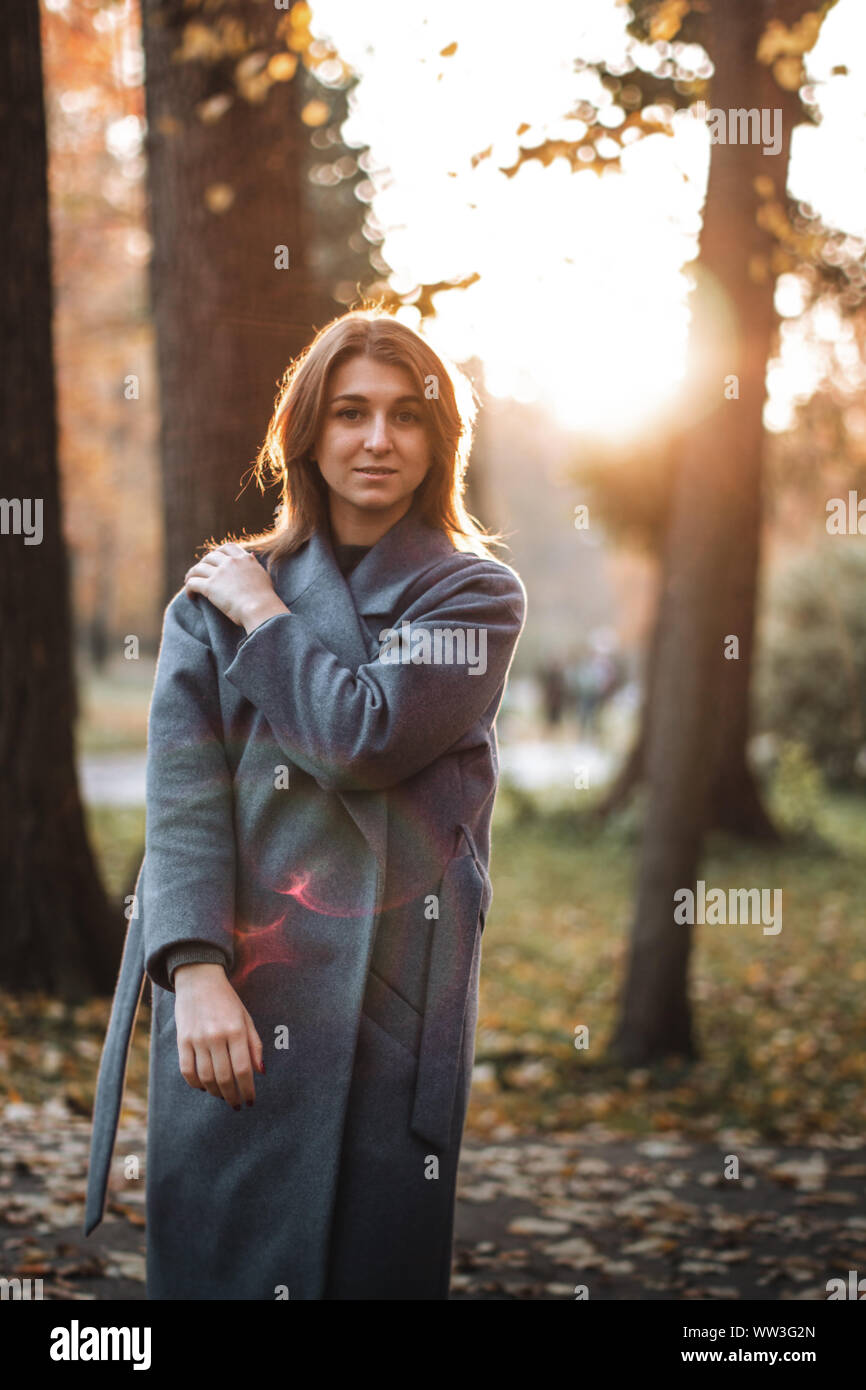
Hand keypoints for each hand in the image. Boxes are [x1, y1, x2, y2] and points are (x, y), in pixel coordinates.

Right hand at [173, 962, 264, 1108]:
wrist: (199, 979)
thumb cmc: (227, 1000)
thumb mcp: (246, 1018)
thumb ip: (254, 1045)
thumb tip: (260, 1072)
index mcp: (236, 1030)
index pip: (243, 1069)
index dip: (247, 1090)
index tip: (250, 1101)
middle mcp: (216, 1036)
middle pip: (224, 1077)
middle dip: (232, 1096)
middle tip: (237, 1104)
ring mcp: (197, 1039)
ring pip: (206, 1078)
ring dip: (215, 1092)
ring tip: (223, 1095)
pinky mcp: (182, 1040)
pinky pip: (187, 1071)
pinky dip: (196, 1084)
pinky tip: (204, 1086)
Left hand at [183, 543, 289, 632]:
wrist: (260, 608)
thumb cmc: (265, 598)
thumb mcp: (263, 575)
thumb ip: (254, 564)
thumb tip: (251, 555)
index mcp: (244, 559)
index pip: (227, 547)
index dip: (218, 552)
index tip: (215, 560)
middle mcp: (231, 562)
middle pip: (210, 556)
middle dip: (203, 563)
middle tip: (201, 573)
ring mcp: (219, 573)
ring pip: (198, 568)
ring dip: (192, 575)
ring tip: (190, 582)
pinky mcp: (210, 586)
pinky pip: (192, 583)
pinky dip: (189, 589)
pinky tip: (191, 596)